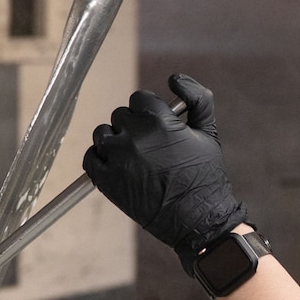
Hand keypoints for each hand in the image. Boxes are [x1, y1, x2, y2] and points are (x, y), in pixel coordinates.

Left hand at [84, 74, 248, 275]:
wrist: (198, 220)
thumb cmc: (205, 176)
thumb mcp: (209, 133)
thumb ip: (198, 99)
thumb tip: (175, 78)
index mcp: (159, 120)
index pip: (140, 99)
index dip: (149, 112)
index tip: (156, 126)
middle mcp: (134, 136)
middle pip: (120, 115)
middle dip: (133, 126)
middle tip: (149, 146)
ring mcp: (117, 158)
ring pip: (103, 133)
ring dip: (114, 140)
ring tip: (132, 156)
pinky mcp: (106, 180)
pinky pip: (90, 157)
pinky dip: (98, 158)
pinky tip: (113, 164)